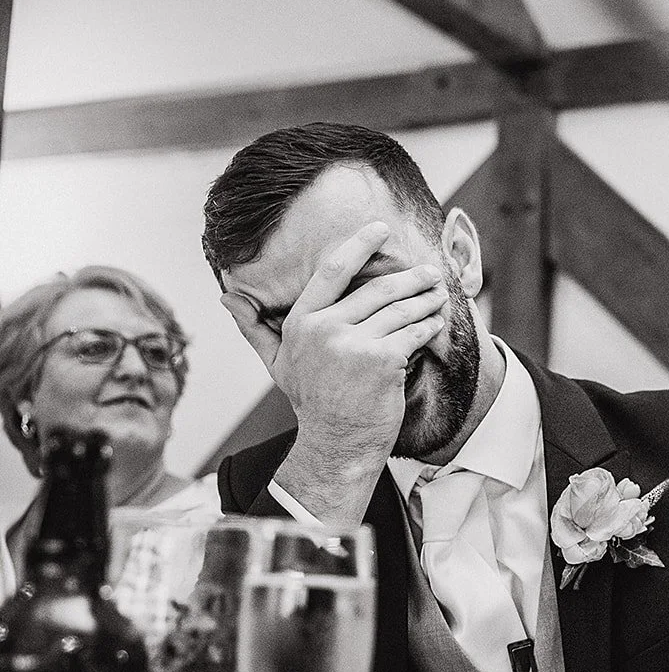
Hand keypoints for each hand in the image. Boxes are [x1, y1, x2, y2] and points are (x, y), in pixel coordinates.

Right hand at [221, 221, 449, 524]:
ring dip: (425, 299)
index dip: (359, 245)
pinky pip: (412, 333)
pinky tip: (436, 321)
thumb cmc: (312, 402)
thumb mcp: (277, 363)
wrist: (337, 443)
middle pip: (377, 290)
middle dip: (410, 279)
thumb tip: (226, 297)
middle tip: (430, 272)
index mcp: (301, 322)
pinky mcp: (381, 360)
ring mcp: (353, 344)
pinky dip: (427, 325)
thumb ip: (254, 328)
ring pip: (399, 310)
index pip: (332, 271)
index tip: (380, 228)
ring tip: (439, 293)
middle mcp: (324, 329)